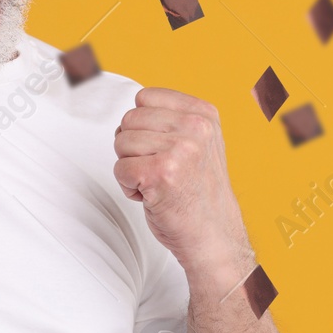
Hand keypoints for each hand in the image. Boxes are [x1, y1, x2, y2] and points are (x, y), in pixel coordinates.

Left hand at [114, 88, 247, 275]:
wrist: (212, 235)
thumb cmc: (198, 193)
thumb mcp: (200, 143)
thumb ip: (172, 120)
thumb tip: (133, 109)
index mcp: (204, 114)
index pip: (145, 97)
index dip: (143, 126)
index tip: (162, 149)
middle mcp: (195, 128)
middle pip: (129, 119)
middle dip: (133, 147)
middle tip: (159, 170)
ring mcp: (179, 150)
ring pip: (120, 143)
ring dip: (130, 168)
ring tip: (157, 183)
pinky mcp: (160, 173)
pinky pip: (119, 169)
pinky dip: (128, 187)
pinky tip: (151, 195)